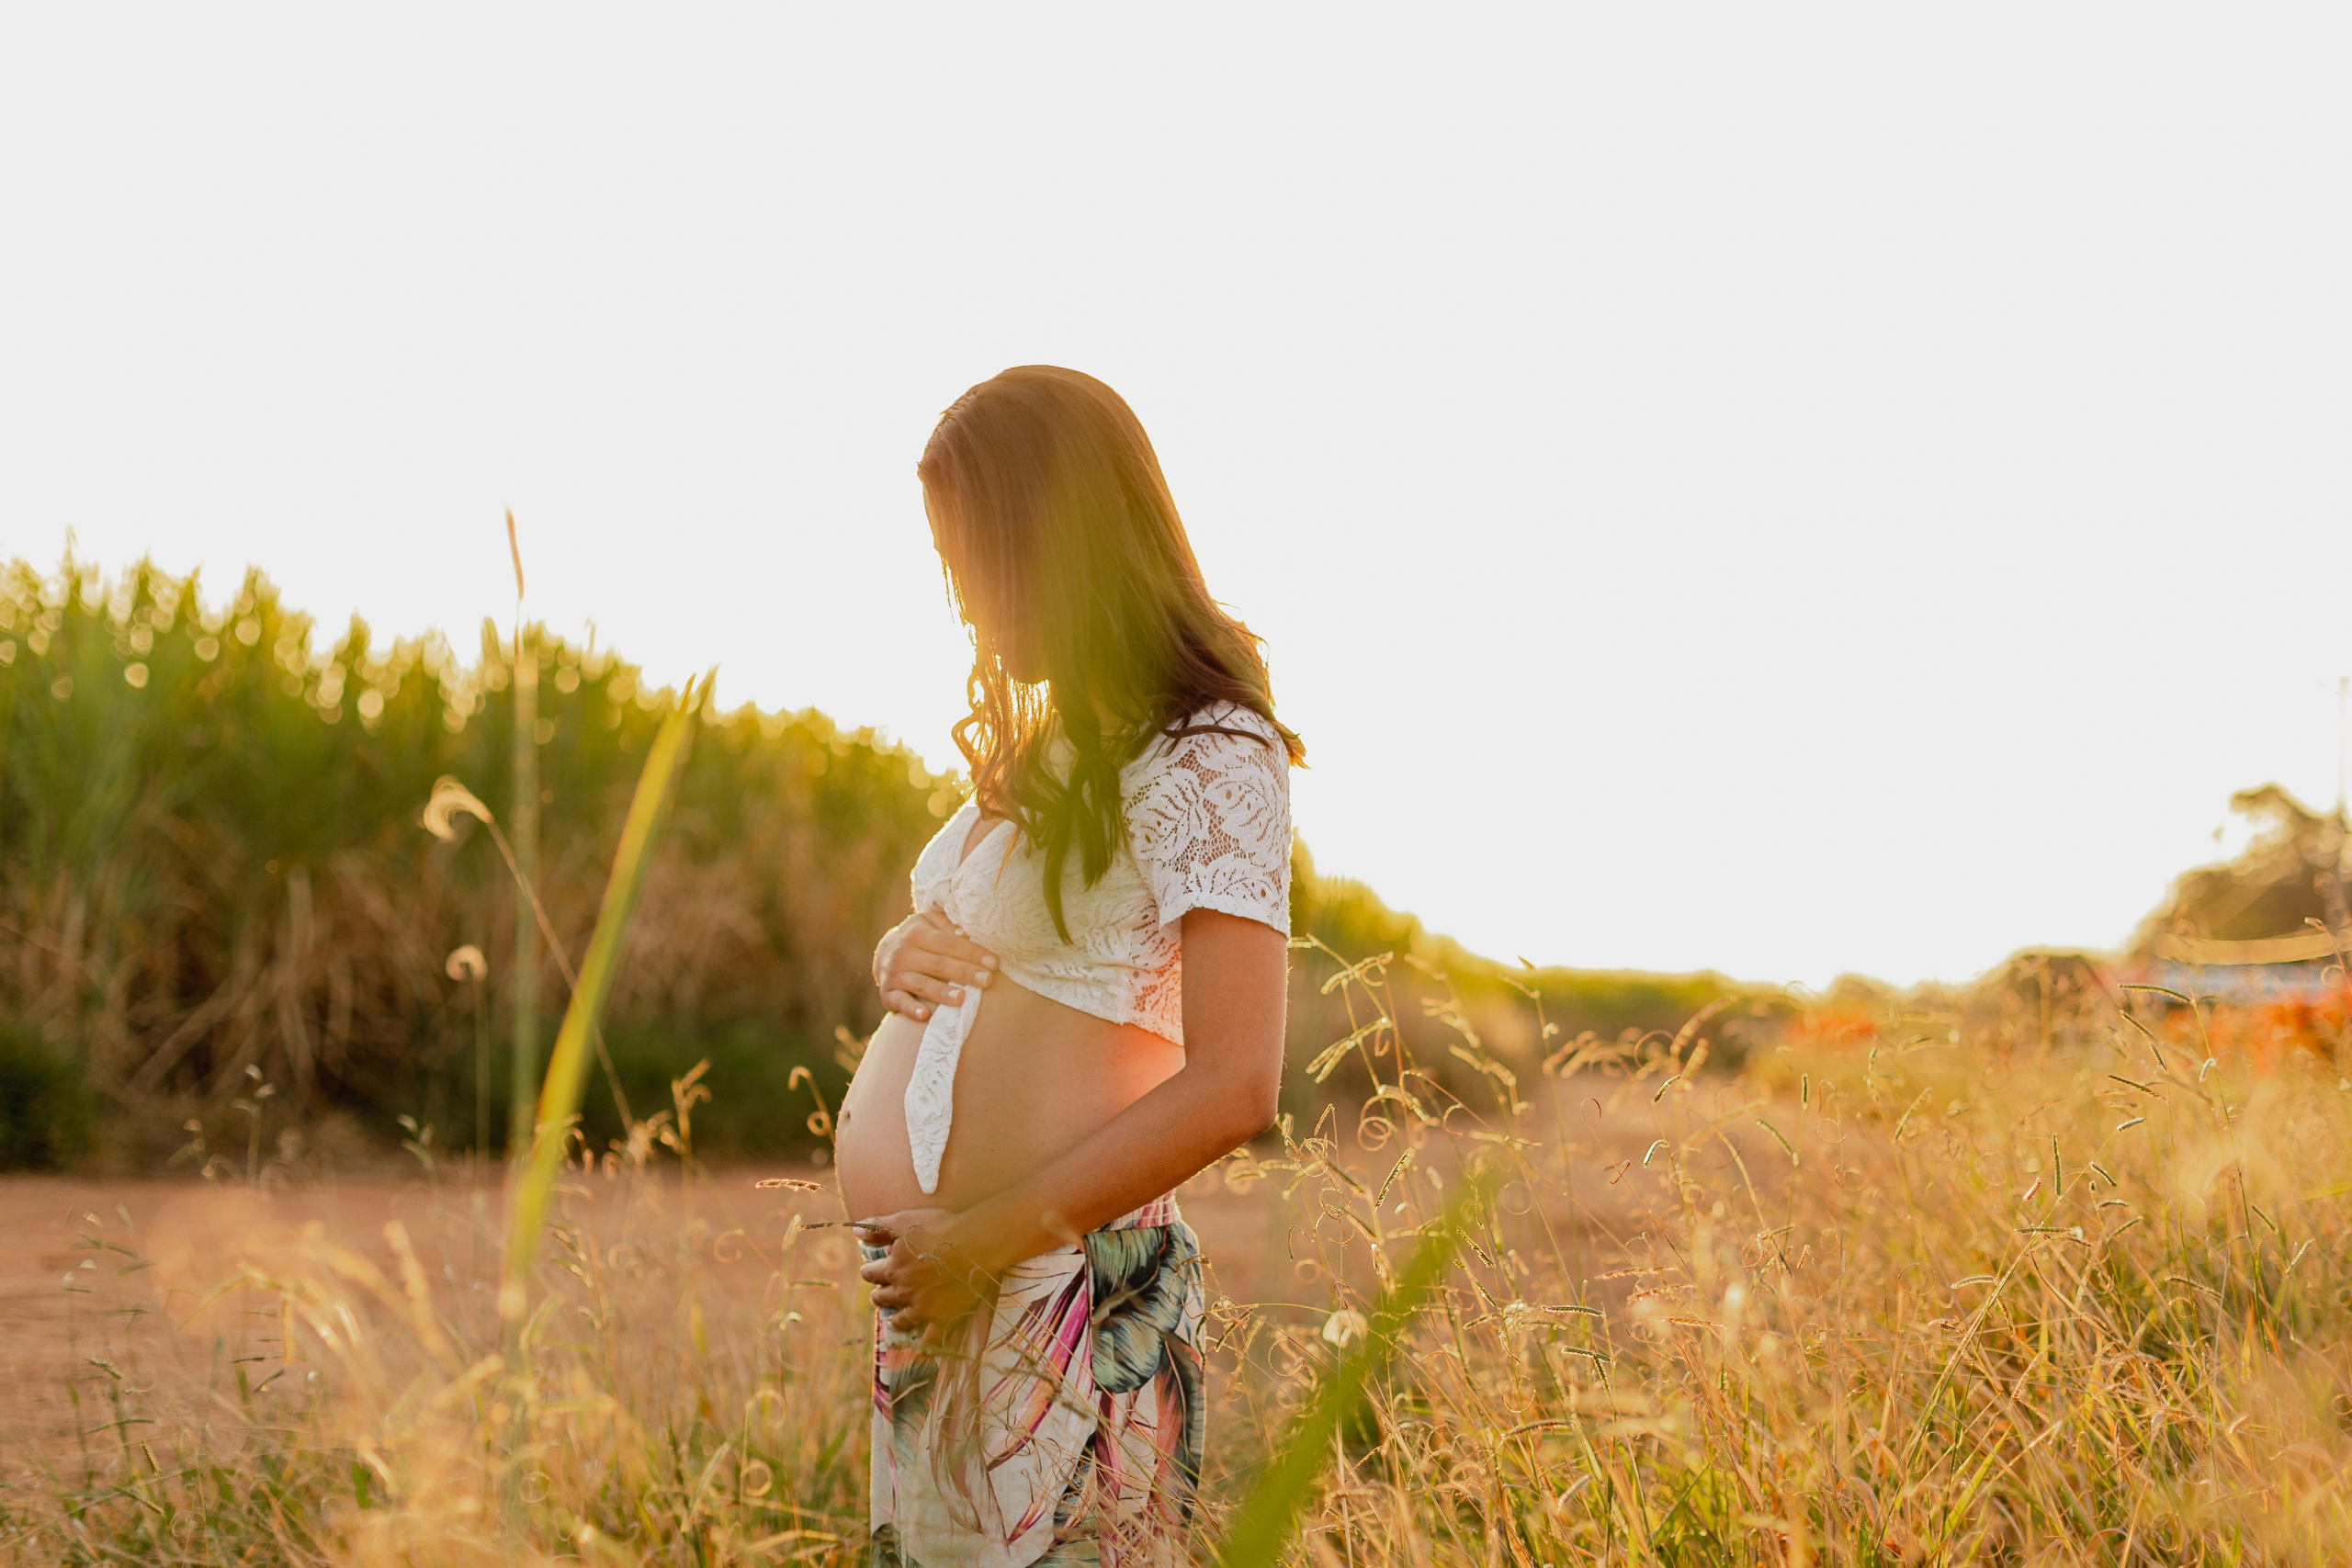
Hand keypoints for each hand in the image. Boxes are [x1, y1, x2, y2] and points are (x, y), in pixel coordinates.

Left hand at [857, 1207, 992, 1341]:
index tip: (867, 1272)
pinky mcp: (942, 1318)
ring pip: (902, 1319)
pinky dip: (926, 1347)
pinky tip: (921, 1353)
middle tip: (878, 1296)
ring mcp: (922, 1308)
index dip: (869, 1272)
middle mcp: (903, 1291)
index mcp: (893, 1268)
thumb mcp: (904, 1221)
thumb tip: (856, 1234)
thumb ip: (878, 1227)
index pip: (872, 1274)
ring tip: (892, 1322)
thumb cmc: (939, 1227)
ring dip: (895, 1321)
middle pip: (884, 1297)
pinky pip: (931, 1339)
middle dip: (879, 1296)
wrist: (973, 1243)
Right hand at [873, 909, 997, 1021]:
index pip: (949, 943)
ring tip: (962, 998)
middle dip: (964, 973)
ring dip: (941, 992)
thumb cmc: (918, 938)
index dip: (972, 952)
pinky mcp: (887, 994)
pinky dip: (911, 1009)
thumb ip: (948, 925)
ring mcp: (894, 974)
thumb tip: (968, 932)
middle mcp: (903, 953)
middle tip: (987, 980)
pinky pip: (900, 1002)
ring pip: (920, 984)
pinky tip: (925, 1015)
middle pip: (938, 964)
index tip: (993, 963)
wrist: (883, 953)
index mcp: (916, 933)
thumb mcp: (928, 923)